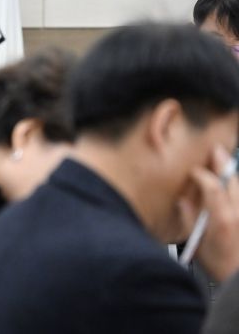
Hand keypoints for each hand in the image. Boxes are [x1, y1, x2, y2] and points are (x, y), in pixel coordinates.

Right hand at [177, 146, 238, 280]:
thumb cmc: (220, 266)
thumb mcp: (196, 243)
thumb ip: (189, 218)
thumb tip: (183, 200)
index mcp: (222, 219)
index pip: (213, 186)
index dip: (202, 174)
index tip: (193, 171)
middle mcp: (238, 213)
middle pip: (232, 179)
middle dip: (222, 162)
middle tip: (215, 150)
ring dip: (232, 172)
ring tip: (223, 161)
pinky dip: (236, 187)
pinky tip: (231, 184)